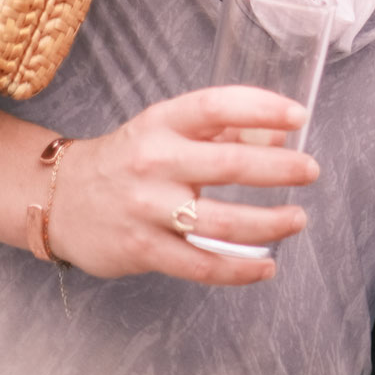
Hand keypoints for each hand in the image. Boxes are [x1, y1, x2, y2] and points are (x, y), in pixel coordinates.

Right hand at [49, 87, 317, 286]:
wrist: (62, 199)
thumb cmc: (129, 158)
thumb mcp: (165, 129)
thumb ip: (217, 132)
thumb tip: (279, 138)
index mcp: (163, 122)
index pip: (217, 106)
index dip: (262, 108)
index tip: (299, 116)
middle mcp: (155, 162)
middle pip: (229, 165)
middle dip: (280, 169)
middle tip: (311, 170)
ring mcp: (148, 209)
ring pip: (222, 222)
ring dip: (269, 223)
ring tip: (298, 219)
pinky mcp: (144, 250)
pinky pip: (201, 264)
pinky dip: (240, 269)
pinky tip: (266, 266)